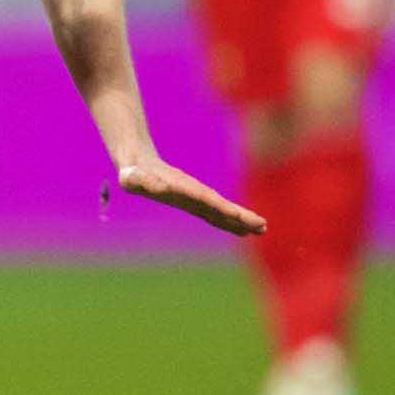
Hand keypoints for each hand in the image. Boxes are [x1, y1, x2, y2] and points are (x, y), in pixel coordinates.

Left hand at [116, 159, 266, 235]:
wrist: (138, 163)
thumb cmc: (132, 173)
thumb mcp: (131, 177)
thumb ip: (141, 180)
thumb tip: (157, 187)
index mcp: (182, 189)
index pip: (206, 200)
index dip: (221, 207)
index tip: (237, 215)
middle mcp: (194, 194)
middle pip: (220, 206)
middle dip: (241, 216)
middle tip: (262, 226)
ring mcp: (196, 199)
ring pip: (222, 211)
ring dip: (241, 221)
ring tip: (262, 230)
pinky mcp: (194, 203)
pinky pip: (215, 215)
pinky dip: (229, 222)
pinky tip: (243, 231)